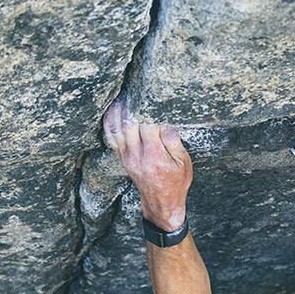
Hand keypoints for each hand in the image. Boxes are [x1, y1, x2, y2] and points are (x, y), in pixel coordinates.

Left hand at [102, 99, 192, 230]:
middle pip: (128, 124)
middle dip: (132, 105)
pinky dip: (110, 122)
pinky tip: (113, 110)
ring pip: (116, 129)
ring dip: (118, 111)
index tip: (151, 95)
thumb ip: (174, 143)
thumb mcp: (184, 163)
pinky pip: (111, 137)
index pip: (147, 125)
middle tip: (136, 90)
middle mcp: (137, 155)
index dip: (148, 108)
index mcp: (154, 156)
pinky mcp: (122, 158)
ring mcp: (126, 157)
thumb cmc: (176, 182)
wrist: (161, 202)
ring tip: (123, 96)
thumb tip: (166, 124)